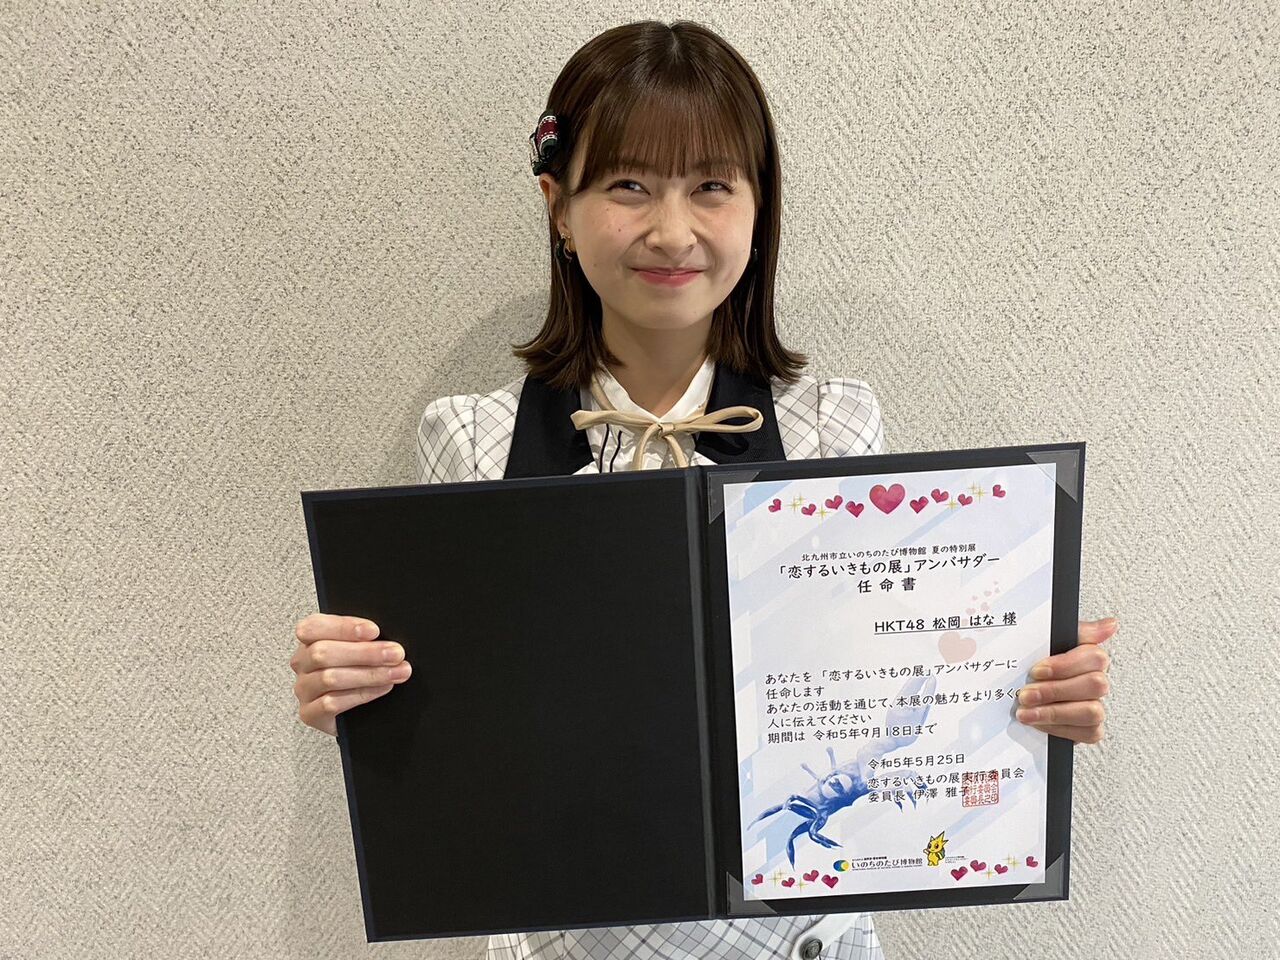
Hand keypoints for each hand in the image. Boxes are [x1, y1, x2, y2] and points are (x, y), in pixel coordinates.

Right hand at [291, 614, 411, 736]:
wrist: (357, 710)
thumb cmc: (359, 669)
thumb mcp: (360, 648)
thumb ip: (365, 639)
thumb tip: (388, 638)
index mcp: (309, 639)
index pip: (314, 627)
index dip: (343, 627)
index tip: (375, 631)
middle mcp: (302, 663)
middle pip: (323, 653)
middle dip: (365, 653)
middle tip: (396, 654)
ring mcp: (304, 689)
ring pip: (329, 678)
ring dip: (369, 674)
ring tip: (398, 672)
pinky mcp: (309, 714)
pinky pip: (331, 703)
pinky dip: (362, 694)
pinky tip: (383, 688)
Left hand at [1015, 617, 1115, 743]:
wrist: (1012, 691)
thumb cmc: (1031, 663)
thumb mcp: (1046, 639)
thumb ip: (1077, 630)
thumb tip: (1111, 624)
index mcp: (1087, 656)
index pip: (1095, 657)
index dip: (1065, 665)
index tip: (1036, 670)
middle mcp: (1095, 680)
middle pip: (1095, 685)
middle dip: (1055, 691)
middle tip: (1026, 694)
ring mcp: (1095, 705)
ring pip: (1093, 711)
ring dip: (1055, 713)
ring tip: (1026, 712)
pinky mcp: (1089, 728)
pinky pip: (1088, 733)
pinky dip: (1059, 729)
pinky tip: (1038, 723)